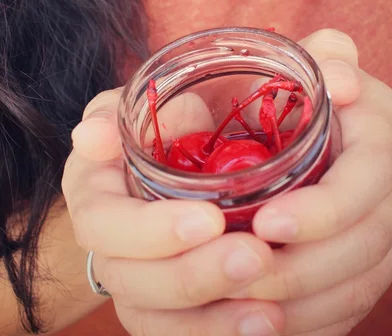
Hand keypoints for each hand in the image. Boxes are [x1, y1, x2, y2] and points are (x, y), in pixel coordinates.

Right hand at [62, 91, 283, 335]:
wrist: (179, 153)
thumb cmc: (159, 127)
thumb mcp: (138, 109)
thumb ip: (117, 116)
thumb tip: (92, 136)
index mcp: (95, 197)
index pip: (105, 225)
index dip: (152, 231)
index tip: (212, 219)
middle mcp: (109, 249)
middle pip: (133, 282)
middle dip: (194, 276)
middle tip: (256, 257)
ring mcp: (137, 284)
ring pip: (158, 323)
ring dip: (214, 321)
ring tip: (269, 311)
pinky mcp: (167, 308)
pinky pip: (185, 334)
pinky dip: (223, 333)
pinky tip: (265, 322)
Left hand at [232, 29, 391, 335]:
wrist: (339, 128)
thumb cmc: (318, 93)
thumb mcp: (322, 65)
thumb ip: (328, 58)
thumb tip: (338, 77)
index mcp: (383, 142)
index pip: (366, 184)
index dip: (322, 210)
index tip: (265, 222)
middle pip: (365, 247)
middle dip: (303, 267)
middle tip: (240, 272)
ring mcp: (386, 237)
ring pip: (358, 286)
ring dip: (302, 301)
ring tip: (242, 300)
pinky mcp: (369, 266)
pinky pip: (349, 306)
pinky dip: (311, 320)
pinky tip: (265, 320)